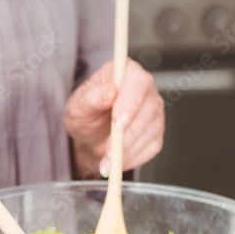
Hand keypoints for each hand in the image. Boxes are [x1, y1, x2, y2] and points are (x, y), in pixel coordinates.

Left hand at [64, 59, 163, 174]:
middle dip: (129, 133)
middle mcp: (145, 88)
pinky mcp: (156, 131)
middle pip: (149, 107)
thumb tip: (110, 92)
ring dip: (128, 149)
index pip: (138, 81)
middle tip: (109, 151)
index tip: (117, 122)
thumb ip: (92, 98)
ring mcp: (154, 110)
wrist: (90, 134)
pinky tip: (117, 161)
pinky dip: (134, 157)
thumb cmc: (84, 114)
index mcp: (125, 72)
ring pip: (152, 129)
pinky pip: (152, 146)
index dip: (131, 102)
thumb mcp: (79, 106)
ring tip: (106, 162)